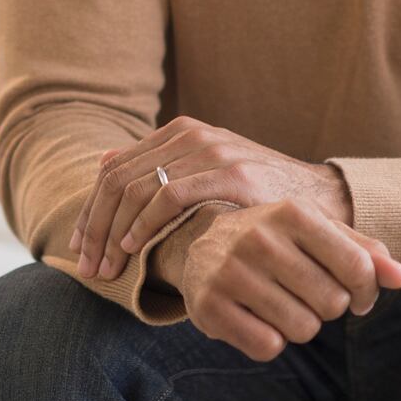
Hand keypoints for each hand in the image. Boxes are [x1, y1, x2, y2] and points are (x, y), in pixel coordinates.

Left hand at [71, 116, 354, 280]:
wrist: (321, 200)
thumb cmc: (256, 195)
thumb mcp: (204, 172)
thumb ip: (157, 166)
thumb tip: (103, 160)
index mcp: (179, 133)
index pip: (114, 170)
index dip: (90, 211)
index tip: (79, 247)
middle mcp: (190, 135)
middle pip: (118, 179)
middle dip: (94, 226)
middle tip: (86, 265)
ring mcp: (210, 151)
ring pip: (137, 188)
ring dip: (112, 232)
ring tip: (107, 267)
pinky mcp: (229, 173)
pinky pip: (170, 195)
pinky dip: (144, 222)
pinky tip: (133, 247)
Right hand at [176, 200, 400, 361]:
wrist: (198, 244)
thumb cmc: (274, 239)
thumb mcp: (316, 232)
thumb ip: (362, 251)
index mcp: (291, 211)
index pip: (358, 267)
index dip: (366, 290)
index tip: (354, 291)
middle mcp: (258, 237)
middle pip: (333, 303)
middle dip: (327, 306)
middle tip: (303, 292)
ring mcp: (230, 271)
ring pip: (303, 328)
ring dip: (298, 325)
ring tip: (277, 302)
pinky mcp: (209, 306)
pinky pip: (268, 347)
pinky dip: (269, 341)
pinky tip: (254, 317)